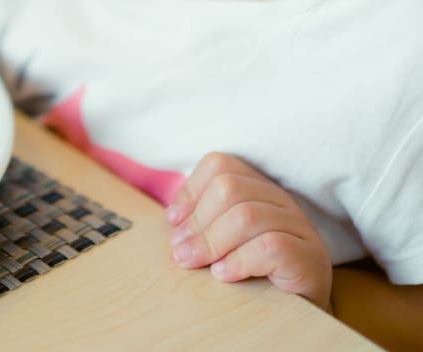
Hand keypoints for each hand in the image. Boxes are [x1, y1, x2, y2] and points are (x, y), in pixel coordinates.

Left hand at [166, 152, 332, 309]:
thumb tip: (173, 223)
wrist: (302, 316)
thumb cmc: (256, 277)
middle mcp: (281, 201)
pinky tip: (223, 274)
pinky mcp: (309, 258)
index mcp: (258, 189)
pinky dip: (239, 260)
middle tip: (180, 251)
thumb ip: (203, 226)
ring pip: (247, 215)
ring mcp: (300, 227)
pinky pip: (270, 246)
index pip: (220, 165)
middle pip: (229, 188)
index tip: (173, 222)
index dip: (190, 190)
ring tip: (194, 263)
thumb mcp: (224, 244)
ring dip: (211, 241)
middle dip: (197, 220)